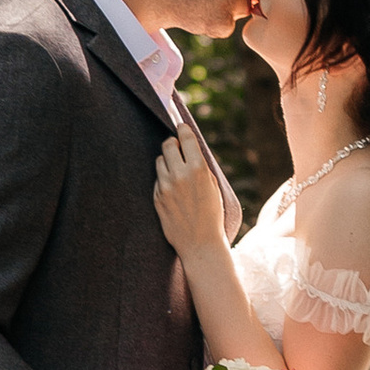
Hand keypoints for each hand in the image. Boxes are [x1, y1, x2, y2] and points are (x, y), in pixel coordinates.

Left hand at [153, 132, 229, 255]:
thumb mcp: (213, 186)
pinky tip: (174, 191)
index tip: (180, 125)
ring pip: (159, 160)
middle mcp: (180, 175)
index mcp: (198, 169)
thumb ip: (200, 166)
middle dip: (173, 144)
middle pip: (168, 144)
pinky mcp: (156, 197)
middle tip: (177, 148)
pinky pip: (157, 179)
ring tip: (176, 172)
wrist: (200, 243)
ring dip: (166, 162)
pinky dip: (163, 179)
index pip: (185, 137)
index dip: (182, 129)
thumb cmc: (211, 214)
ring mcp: (165, 187)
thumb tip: (189, 148)